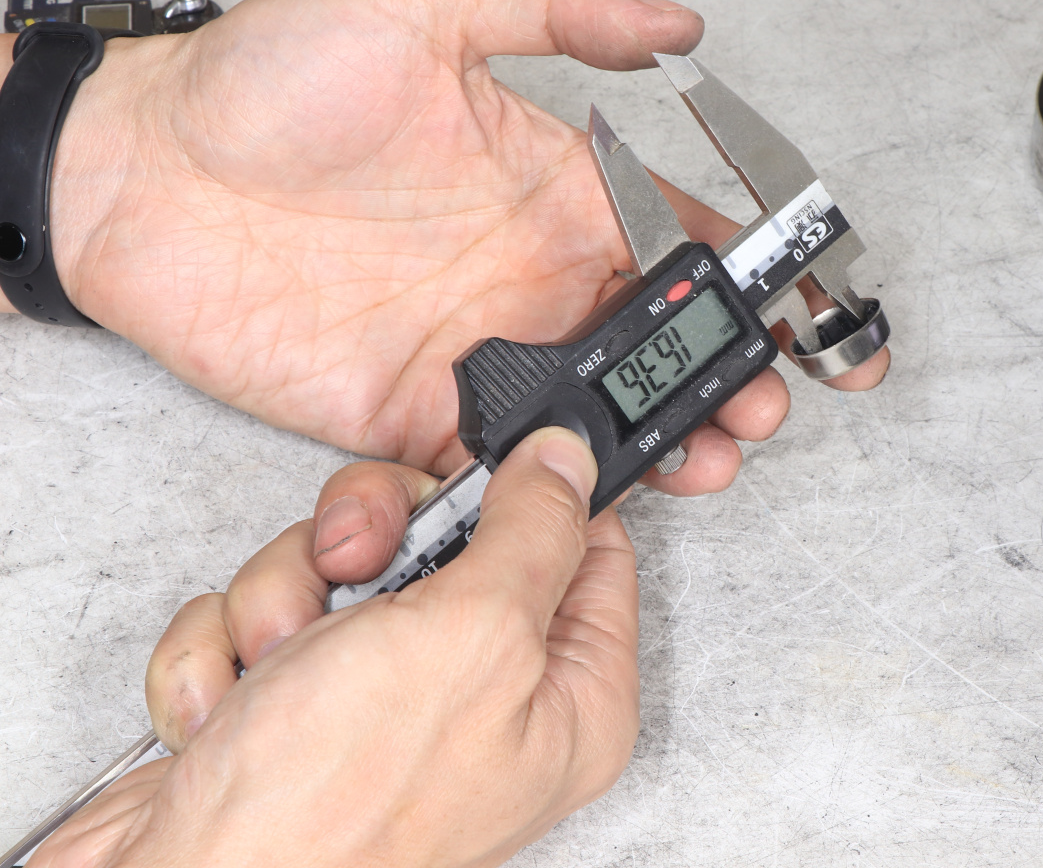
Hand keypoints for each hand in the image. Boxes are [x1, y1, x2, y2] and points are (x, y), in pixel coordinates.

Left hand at [9, 0, 887, 483]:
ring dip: (666, 438)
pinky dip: (558, 489)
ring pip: (602, 413)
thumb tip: (673, 24)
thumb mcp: (421, 3)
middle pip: (661, 339)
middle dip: (728, 374)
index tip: (808, 300)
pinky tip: (598, 492)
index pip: (682, 232)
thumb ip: (553, 9)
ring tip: (711, 454)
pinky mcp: (417, 414)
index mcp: (555, 184)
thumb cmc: (267, 81)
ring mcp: (481, 350)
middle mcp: (532, 273)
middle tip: (762, 399)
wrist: (141, 175)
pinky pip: (507, 465)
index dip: (757, 270)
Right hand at [32, 428, 637, 867]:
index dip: (530, 493)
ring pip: (341, 570)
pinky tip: (232, 709)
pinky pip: (265, 618)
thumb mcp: (474, 635)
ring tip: (280, 665)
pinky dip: (230, 654)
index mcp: (568, 696)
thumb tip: (568, 463)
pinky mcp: (292, 711)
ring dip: (287, 602)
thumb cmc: (337, 806)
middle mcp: (485, 699)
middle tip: (355, 572)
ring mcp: (383, 705)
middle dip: (374, 543)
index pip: (586, 548)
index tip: (475, 469)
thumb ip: (532, 534)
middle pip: (448, 542)